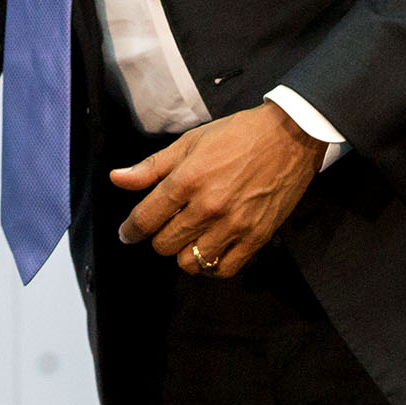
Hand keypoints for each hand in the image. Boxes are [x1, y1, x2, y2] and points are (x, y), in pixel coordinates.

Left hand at [111, 102, 323, 278]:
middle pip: (165, 244)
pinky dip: (211, 264)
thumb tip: (116, 179)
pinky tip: (210, 248)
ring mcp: (234, 226)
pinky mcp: (256, 238)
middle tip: (165, 225)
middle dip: (158, 237)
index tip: (127, 233)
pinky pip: (223, 269)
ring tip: (188, 236)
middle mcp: (208, 207)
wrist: (289, 137)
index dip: (130, 230)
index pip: (146, 219)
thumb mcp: (189, 142)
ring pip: (190, 262)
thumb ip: (151, 166)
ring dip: (183, 252)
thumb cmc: (236, 135)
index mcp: (187, 180)